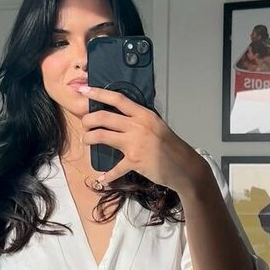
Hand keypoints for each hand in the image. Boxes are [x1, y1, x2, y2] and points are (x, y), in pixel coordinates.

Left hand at [79, 84, 207, 191]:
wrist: (184, 167)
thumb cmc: (171, 147)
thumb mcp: (156, 126)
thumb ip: (139, 120)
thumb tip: (121, 118)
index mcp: (144, 114)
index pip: (117, 99)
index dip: (98, 93)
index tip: (84, 90)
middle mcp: (138, 125)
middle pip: (104, 116)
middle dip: (88, 120)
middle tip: (84, 124)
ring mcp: (135, 143)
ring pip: (102, 135)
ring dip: (89, 138)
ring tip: (86, 141)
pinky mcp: (135, 160)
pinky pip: (115, 168)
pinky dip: (107, 175)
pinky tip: (102, 178)